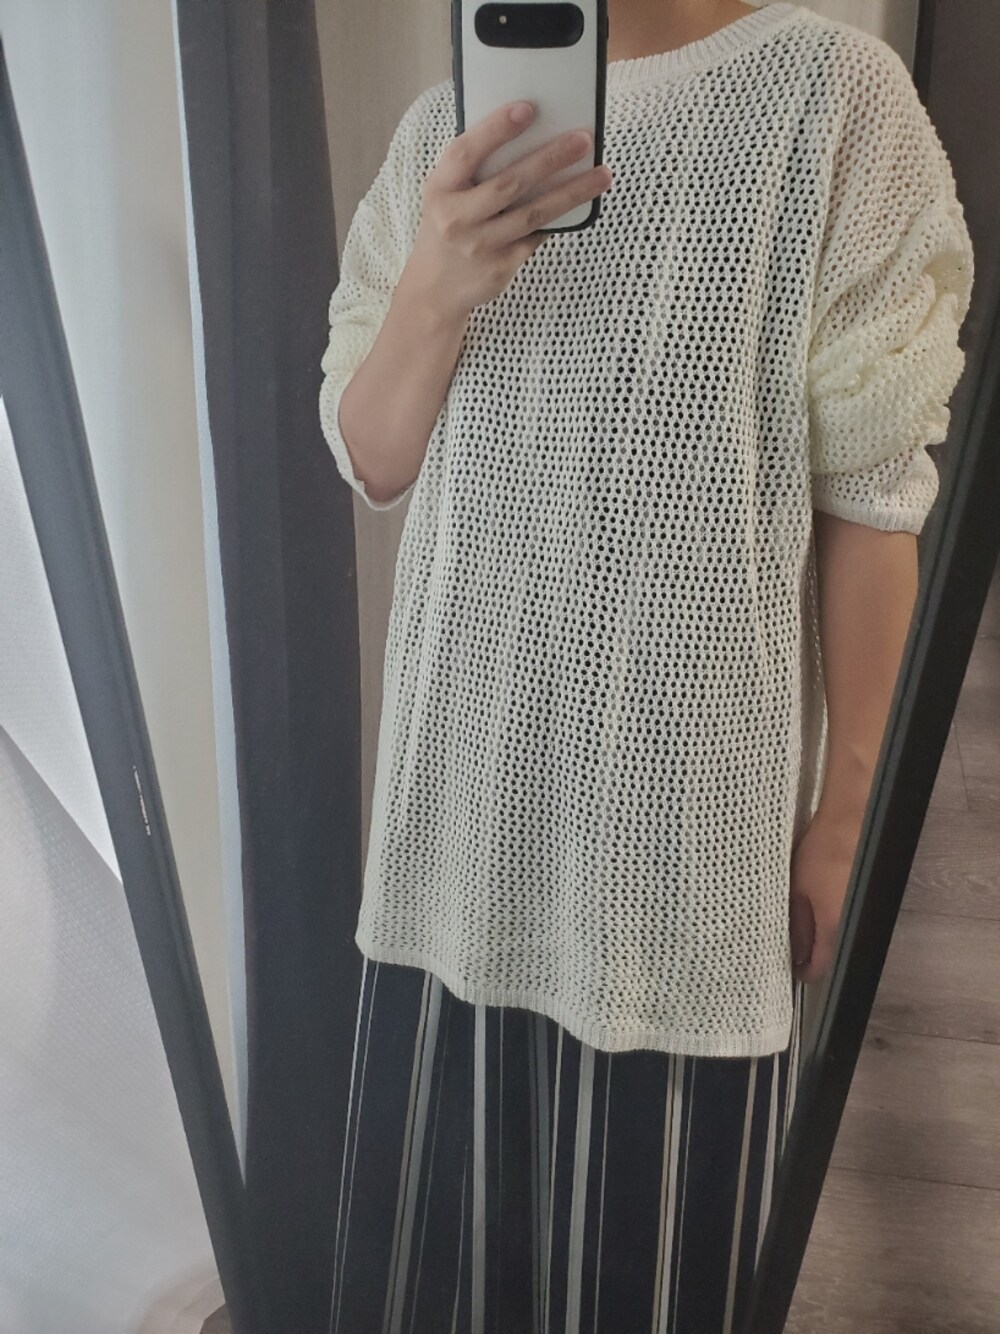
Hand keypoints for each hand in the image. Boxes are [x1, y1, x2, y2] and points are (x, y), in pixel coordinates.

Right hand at [405, 101, 612, 320]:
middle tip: (583, 139)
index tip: (528, 109)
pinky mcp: (500, 267)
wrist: (435, 289)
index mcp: (441, 188)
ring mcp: (480, 245)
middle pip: (510, 183)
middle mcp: (457, 218)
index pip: (467, 152)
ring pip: (533, 214)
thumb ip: (473, 168)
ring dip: (571, 192)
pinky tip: (582, 203)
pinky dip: (559, 219)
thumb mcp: (445, 194)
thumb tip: (530, 135)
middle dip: (550, 159)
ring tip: (602, 174)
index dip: (496, 129)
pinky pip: (536, 237)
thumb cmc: (447, 227)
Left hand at [789, 811, 860, 983]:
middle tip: (793, 939)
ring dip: (824, 933)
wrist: (853, 822)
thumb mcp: (797, 887)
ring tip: (805, 916)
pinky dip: (835, 916)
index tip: (790, 965)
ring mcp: (867, 912)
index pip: (820, 968)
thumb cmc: (824, 850)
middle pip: (832, 955)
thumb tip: (794, 950)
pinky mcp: (871, 897)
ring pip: (842, 935)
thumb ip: (796, 923)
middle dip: (812, 953)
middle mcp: (854, 924)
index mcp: (834, 926)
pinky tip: (822, 900)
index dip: (802, 971)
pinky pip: (850, 917)